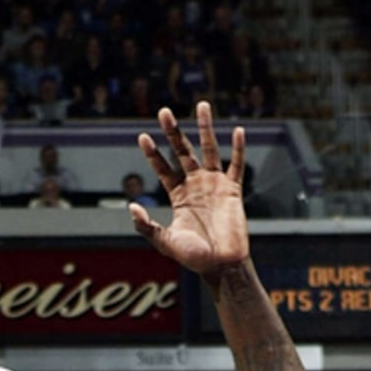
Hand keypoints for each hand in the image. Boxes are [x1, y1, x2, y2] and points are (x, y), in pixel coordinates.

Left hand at [130, 102, 248, 278]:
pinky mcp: (233, 190)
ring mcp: (215, 185)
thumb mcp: (165, 243)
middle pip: (183, 151)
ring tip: (201, 105)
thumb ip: (147, 226)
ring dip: (205, 128)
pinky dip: (238, 148)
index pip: (163, 168)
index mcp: (178, 195)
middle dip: (173, 132)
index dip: (153, 154)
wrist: (221, 266)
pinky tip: (237, 130)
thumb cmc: (193, 257)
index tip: (142, 137)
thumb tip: (132, 206)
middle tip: (164, 111)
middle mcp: (196, 185)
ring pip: (209, 149)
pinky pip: (236, 165)